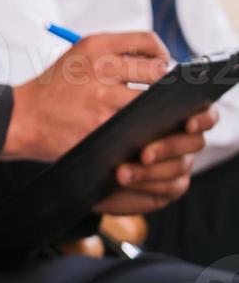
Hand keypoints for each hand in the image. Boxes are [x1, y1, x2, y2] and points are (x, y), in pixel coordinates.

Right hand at [3, 32, 169, 161]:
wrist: (22, 117)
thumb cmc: (54, 90)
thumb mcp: (77, 58)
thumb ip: (113, 55)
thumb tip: (161, 65)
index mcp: (94, 45)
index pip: (148, 42)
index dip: (161, 56)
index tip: (158, 68)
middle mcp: (100, 67)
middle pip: (158, 72)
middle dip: (161, 85)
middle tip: (154, 95)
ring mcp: (103, 97)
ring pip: (152, 102)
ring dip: (153, 110)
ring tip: (143, 114)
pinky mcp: (103, 125)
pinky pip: (138, 125)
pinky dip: (141, 129)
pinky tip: (132, 129)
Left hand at [93, 107, 217, 213]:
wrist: (80, 160)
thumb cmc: (95, 127)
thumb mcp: (104, 109)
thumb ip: (125, 100)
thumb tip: (132, 96)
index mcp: (173, 114)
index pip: (203, 114)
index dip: (203, 118)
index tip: (189, 124)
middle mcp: (182, 138)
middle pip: (194, 141)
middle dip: (168, 147)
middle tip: (144, 154)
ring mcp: (179, 163)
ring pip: (179, 165)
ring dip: (150, 171)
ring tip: (121, 172)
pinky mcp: (171, 186)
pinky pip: (169, 186)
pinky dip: (147, 184)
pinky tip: (125, 180)